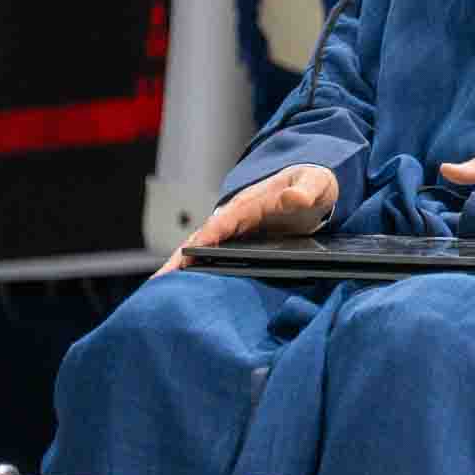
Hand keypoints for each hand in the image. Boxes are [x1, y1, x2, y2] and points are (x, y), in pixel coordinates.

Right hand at [159, 164, 337, 275]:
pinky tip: (190, 291)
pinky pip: (215, 257)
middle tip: (158, 282)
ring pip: (203, 250)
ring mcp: (236, 231)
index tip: (187, 256)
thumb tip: (293, 198)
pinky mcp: (241, 243)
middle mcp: (236, 217)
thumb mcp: (316, 183)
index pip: (222, 223)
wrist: (316, 187)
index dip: (204, 240)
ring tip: (161, 292)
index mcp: (250, 204)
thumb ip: (307, 189)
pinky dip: (198, 271)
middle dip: (178, 259)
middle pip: (201, 239)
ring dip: (182, 268)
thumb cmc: (314, 183)